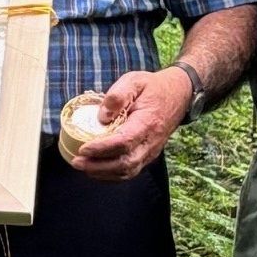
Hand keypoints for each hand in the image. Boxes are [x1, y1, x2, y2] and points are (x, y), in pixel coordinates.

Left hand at [64, 66, 190, 182]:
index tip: (83, 148)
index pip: (124, 142)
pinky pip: (130, 171)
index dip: (102, 148)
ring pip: (128, 171)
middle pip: (125, 163)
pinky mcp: (148, 155)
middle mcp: (151, 141)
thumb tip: (101, 117)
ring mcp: (151, 151)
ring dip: (103, 173)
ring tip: (83, 167)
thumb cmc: (153, 87)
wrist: (179, 95)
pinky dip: (112, 174)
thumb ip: (117, 96)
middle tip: (77, 161)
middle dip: (99, 166)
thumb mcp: (134, 81)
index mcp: (147, 122)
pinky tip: (96, 170)